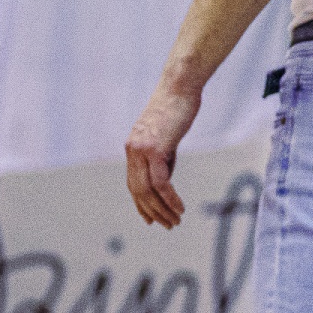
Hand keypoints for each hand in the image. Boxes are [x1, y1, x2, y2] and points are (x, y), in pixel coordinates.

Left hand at [126, 86, 202, 228]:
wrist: (180, 86)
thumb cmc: (178, 106)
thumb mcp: (167, 135)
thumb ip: (164, 157)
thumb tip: (165, 181)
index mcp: (133, 148)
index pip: (133, 183)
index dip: (141, 203)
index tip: (150, 219)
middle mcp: (133, 151)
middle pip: (138, 191)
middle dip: (152, 211)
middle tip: (166, 225)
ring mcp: (142, 150)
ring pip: (148, 190)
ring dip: (162, 209)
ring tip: (175, 221)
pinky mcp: (156, 149)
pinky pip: (161, 182)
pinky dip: (170, 198)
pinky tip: (180, 207)